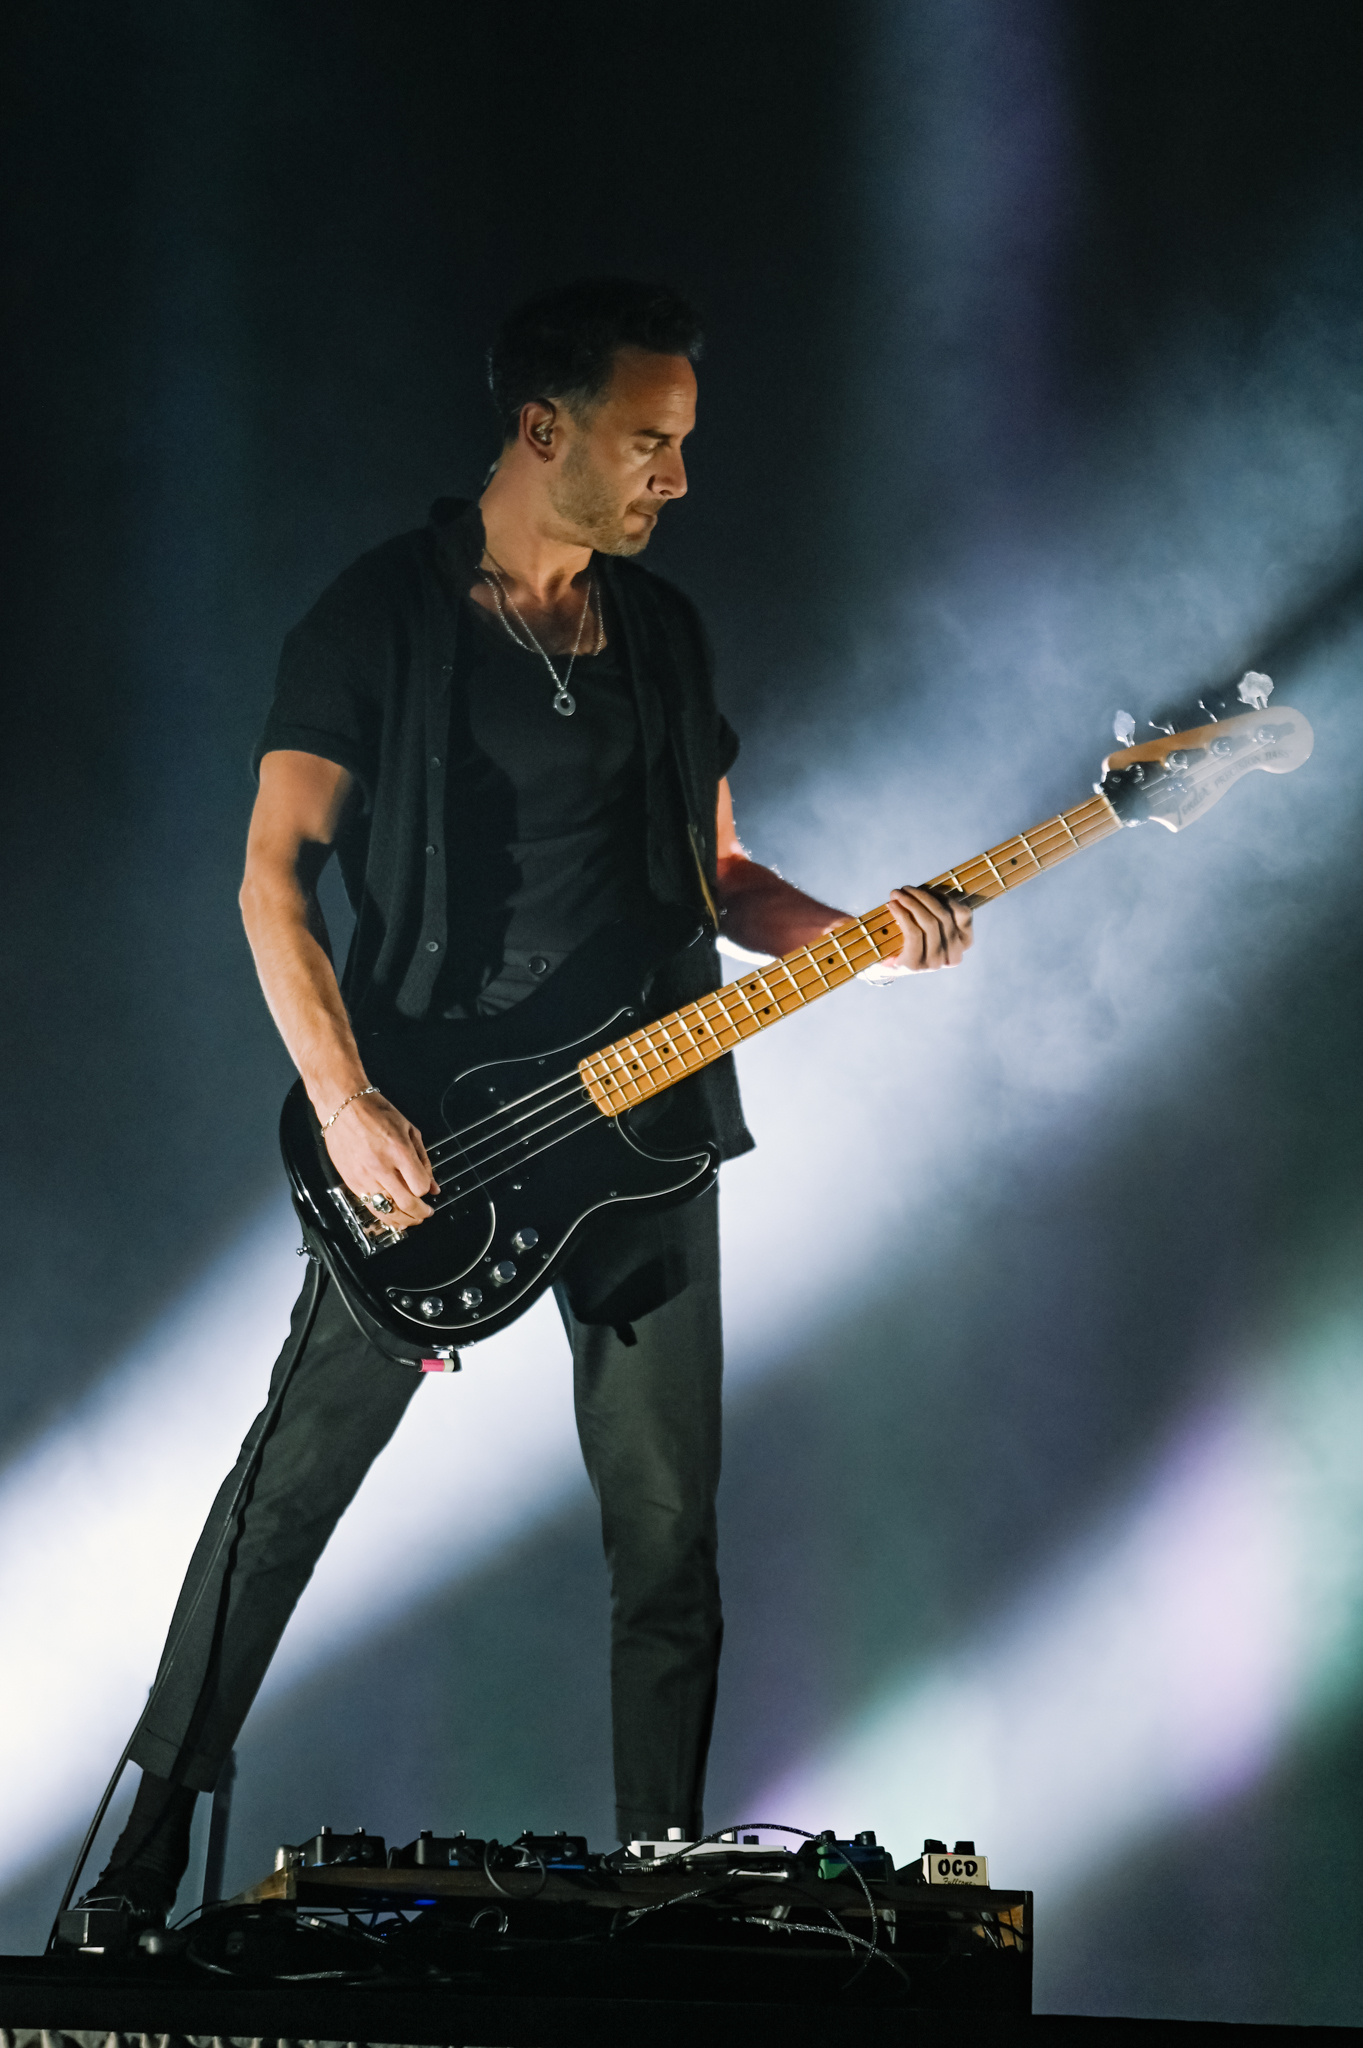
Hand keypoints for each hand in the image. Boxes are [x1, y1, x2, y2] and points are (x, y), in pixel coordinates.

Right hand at [323, 1091, 438, 1228]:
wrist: (343, 1107)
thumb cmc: (377, 1113)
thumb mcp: (409, 1130)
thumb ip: (423, 1160)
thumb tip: (434, 1187)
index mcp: (399, 1151)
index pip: (420, 1186)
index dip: (427, 1191)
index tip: (427, 1189)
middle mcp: (381, 1167)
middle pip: (407, 1203)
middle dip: (421, 1213)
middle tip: (426, 1213)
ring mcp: (364, 1176)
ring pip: (387, 1210)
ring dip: (404, 1220)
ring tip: (412, 1219)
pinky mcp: (351, 1182)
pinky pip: (370, 1206)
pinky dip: (384, 1215)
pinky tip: (393, 1217)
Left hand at [884, 886, 972, 971]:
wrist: (890, 967)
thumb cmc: (913, 940)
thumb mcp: (932, 924)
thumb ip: (936, 908)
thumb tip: (928, 889)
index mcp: (965, 943)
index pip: (963, 913)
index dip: (944, 897)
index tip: (925, 889)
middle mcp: (955, 956)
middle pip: (943, 916)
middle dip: (922, 897)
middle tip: (905, 888)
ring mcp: (937, 962)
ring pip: (929, 923)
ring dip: (911, 903)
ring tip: (896, 894)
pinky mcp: (917, 965)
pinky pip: (914, 933)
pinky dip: (903, 915)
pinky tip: (893, 906)